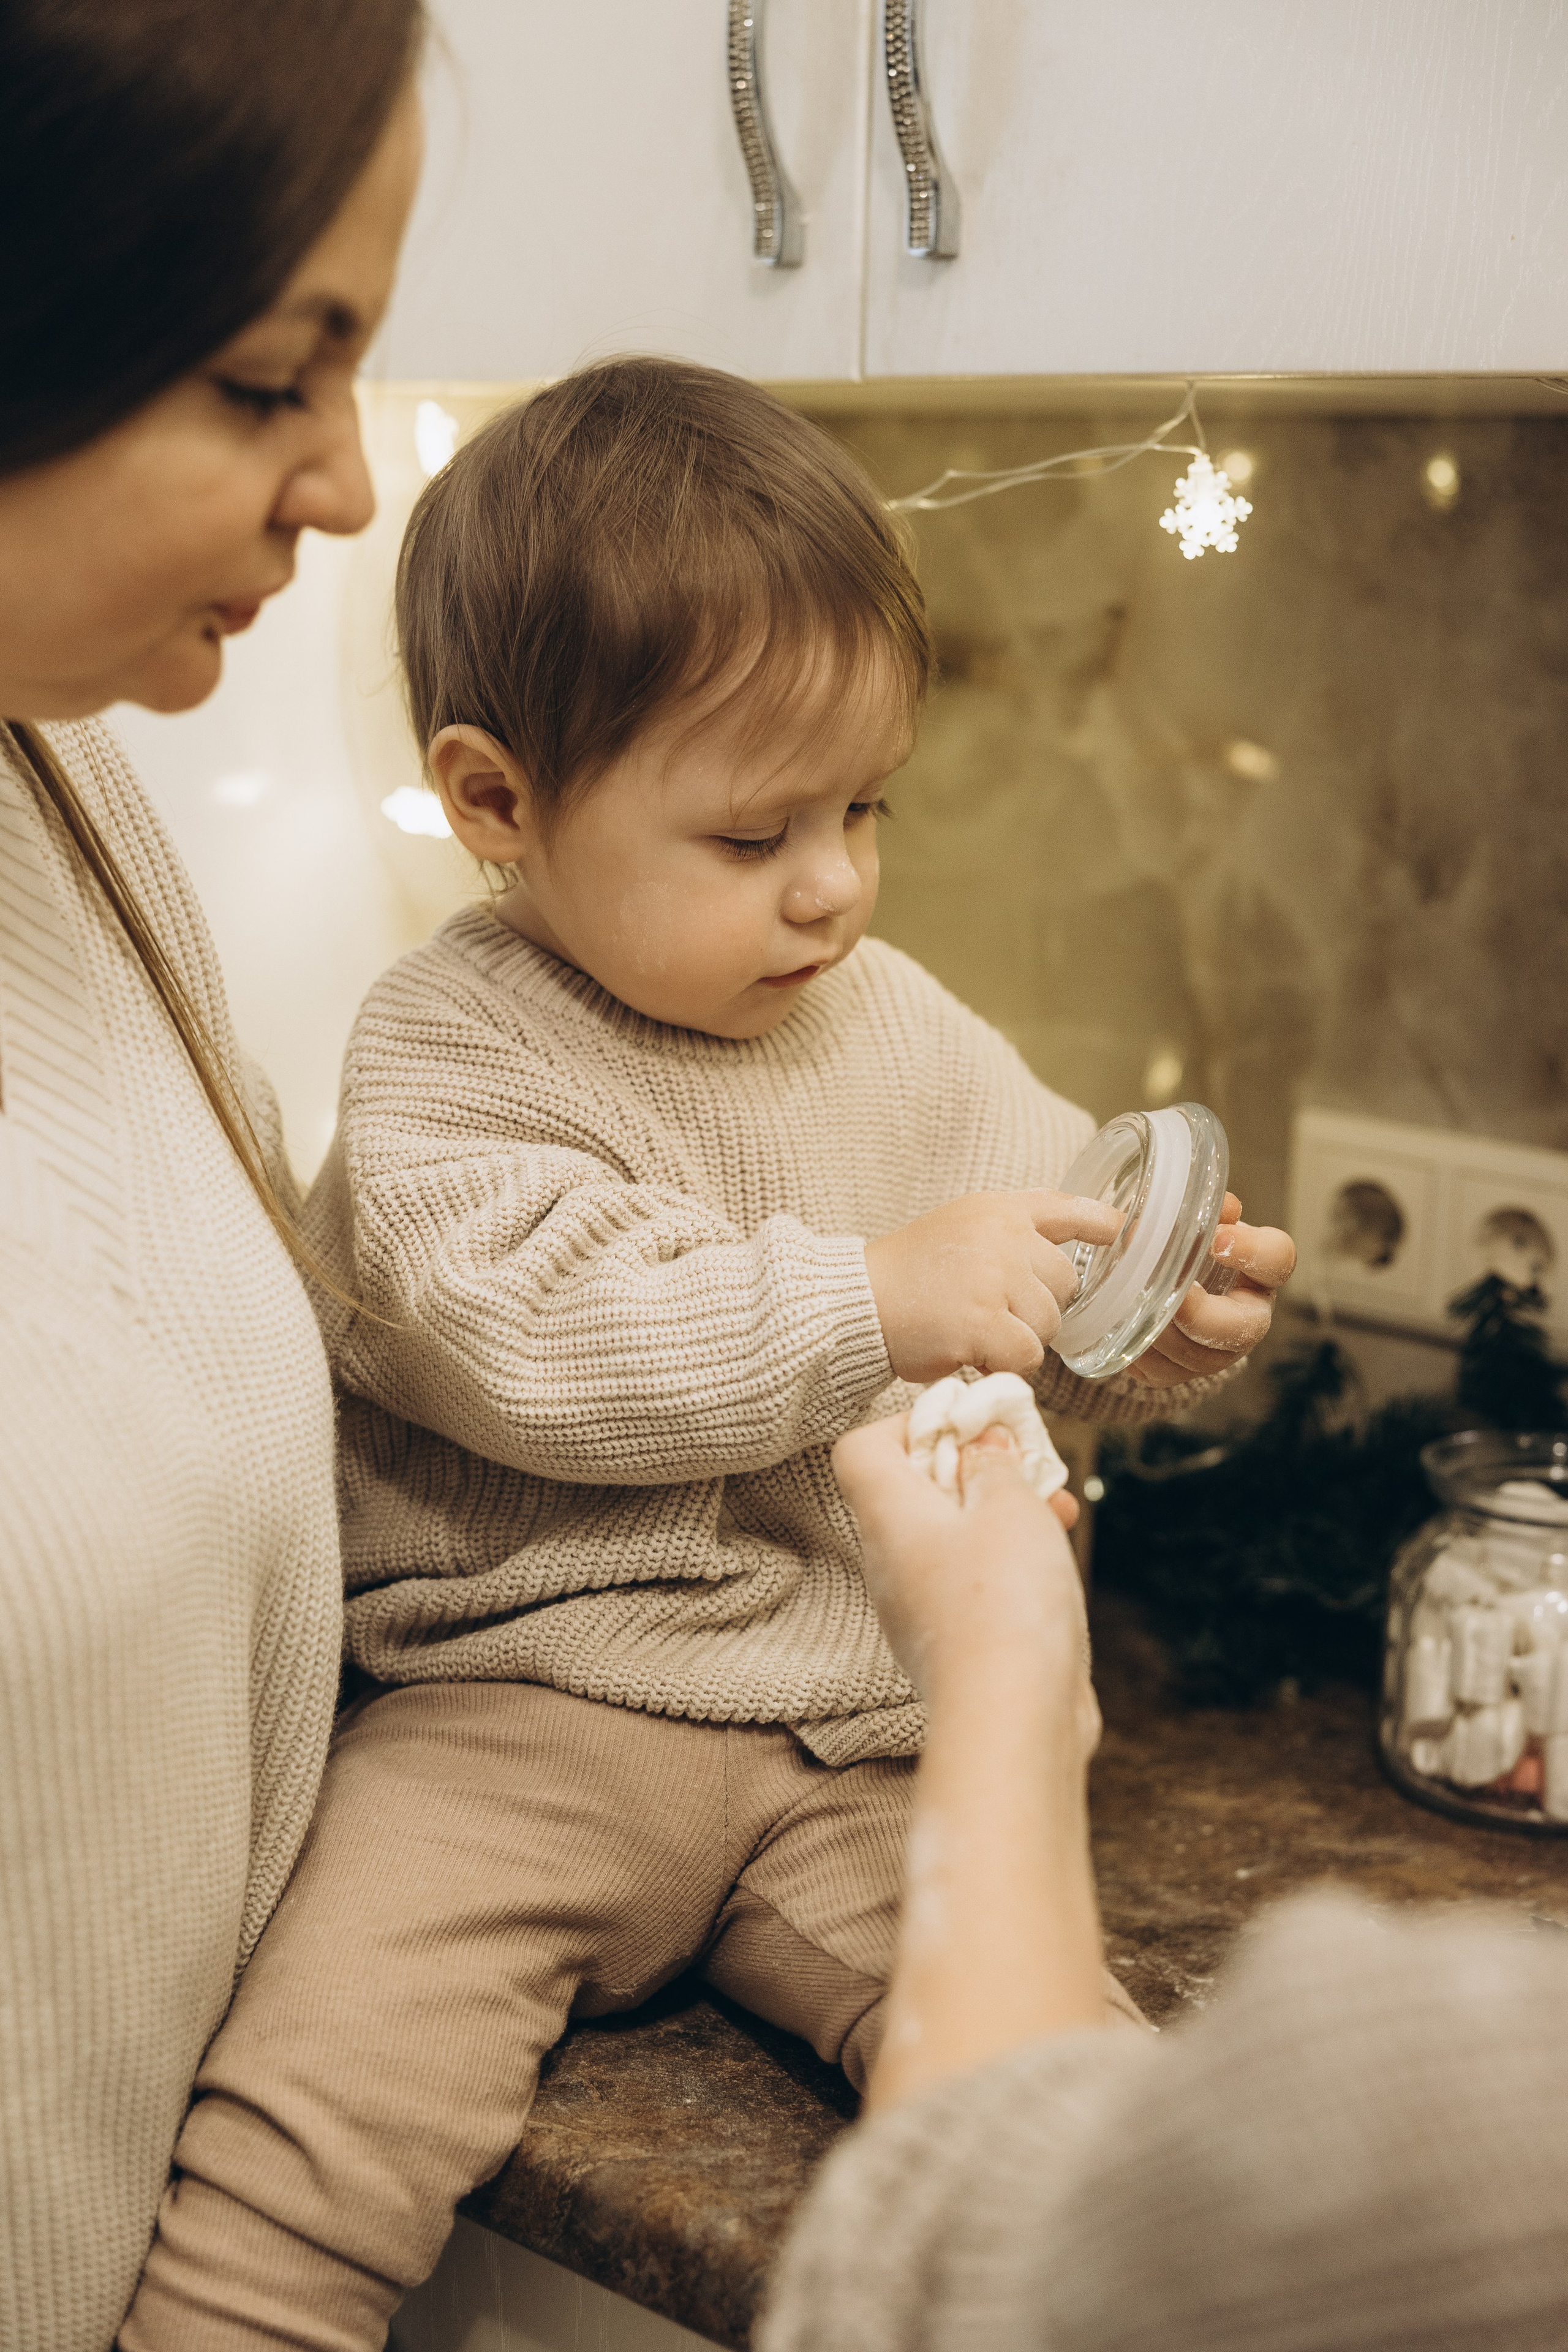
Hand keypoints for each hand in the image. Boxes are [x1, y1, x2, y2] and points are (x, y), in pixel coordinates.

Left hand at [832, 1412, 1098, 1758]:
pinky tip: (1057, 1558)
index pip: (862, 1449)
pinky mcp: (956, 1644)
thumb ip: (996, 1465)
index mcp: (888, 1517)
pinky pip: (973, 1581)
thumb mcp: (1010, 1507)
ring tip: (1057, 1505)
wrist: (1012, 1721)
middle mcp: (892, 1562)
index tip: (968, 1421)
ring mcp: (920, 1608)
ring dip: (1003, 1511)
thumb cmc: (1004, 1605)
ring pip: (952, 1536)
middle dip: (975, 1465)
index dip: (909, 1423)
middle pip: (914, 1490)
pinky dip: (1011, 1560)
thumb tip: (981, 1445)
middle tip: (1026, 1461)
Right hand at [865, 1190, 1123, 1384]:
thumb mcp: (958, 1230)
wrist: (854, 1302)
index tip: (1119, 1232)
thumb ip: (1008, 1235)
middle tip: (991, 1312)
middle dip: (1037, 1307)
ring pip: (1049, 1323)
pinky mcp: (984, 1322)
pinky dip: (1004, 1364)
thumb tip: (1063, 1258)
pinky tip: (972, 1352)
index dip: (1098, 1223)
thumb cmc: (906, 1276)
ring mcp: (994, 1277)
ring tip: (972, 1329)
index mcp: (997, 1210)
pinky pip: (1027, 1356)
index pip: (1065, 1208)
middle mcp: (1002, 1236)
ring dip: (1019, 1338)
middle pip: (1064, 1283)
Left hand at [1124, 1192, 1296, 1387]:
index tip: (1217, 1240)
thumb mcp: (1188, 1221)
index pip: (1277, 1259)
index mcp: (1258, 1272)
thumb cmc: (1182, 1245)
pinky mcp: (1180, 1373)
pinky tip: (1118, 1323)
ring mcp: (1217, 1353)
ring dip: (1162, 1330)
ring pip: (1196, 1357)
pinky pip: (1160, 1372)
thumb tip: (1222, 1207)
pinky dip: (1138, 1350)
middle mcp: (1246, 1318)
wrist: (1161, 1286)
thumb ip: (1200, 1210)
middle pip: (1242, 1328)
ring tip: (1132, 1301)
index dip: (1252, 1252)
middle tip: (1172, 1293)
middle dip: (1202, 1314)